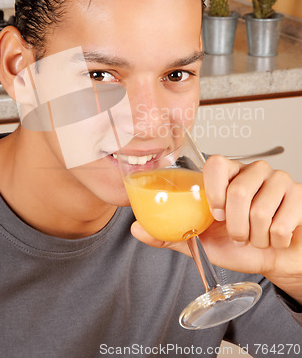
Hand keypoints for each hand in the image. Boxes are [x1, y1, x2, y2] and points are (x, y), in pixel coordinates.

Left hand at [131, 156, 301, 304]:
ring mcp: (279, 180)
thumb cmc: (240, 245)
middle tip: (238, 235)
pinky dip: (275, 241)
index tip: (215, 214)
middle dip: (235, 227)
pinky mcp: (299, 195)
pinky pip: (282, 223)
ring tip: (257, 236)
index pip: (216, 163)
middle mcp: (253, 171)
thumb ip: (173, 234)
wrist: (275, 259)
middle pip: (238, 192)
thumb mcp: (204, 241)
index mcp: (228, 175)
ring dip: (255, 237)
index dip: (214, 190)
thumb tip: (137, 229)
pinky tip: (276, 237)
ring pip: (260, 210)